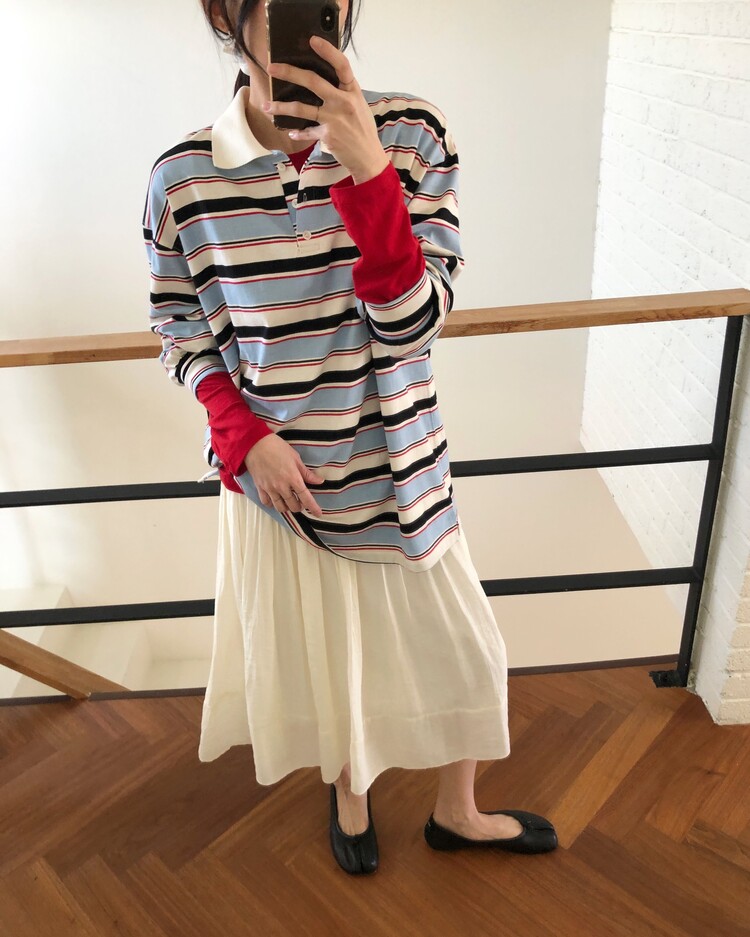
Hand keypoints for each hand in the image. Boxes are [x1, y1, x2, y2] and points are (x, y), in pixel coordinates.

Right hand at [244, 433, 324, 516]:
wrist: (255, 444)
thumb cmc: (277, 448)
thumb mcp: (295, 458)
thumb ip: (307, 473)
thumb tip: (320, 481)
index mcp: (293, 478)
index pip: (306, 497)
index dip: (313, 507)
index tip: (318, 513)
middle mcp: (282, 487)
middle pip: (293, 505)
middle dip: (300, 506)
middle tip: (301, 502)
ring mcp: (270, 489)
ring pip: (280, 507)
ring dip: (287, 507)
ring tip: (289, 502)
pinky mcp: (260, 488)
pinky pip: (267, 502)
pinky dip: (272, 504)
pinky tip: (275, 500)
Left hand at [264, 35, 389, 183]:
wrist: (368, 158)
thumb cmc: (363, 130)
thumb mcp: (358, 105)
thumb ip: (343, 92)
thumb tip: (324, 80)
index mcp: (352, 91)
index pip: (341, 65)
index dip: (327, 51)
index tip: (312, 40)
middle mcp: (343, 102)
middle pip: (313, 81)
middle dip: (289, 72)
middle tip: (272, 68)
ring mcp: (334, 119)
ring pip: (301, 108)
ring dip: (280, 107)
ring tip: (266, 106)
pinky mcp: (327, 135)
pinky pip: (306, 131)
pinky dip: (297, 132)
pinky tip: (290, 131)